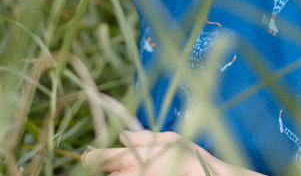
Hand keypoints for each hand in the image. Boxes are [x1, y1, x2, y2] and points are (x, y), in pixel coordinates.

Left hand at [82, 130, 229, 175]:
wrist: (202, 175)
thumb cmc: (188, 156)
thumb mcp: (168, 138)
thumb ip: (142, 138)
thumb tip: (122, 137)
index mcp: (130, 157)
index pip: (96, 159)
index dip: (91, 156)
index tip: (90, 155)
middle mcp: (127, 174)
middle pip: (100, 174)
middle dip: (103, 168)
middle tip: (108, 164)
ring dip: (116, 175)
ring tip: (129, 168)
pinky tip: (144, 172)